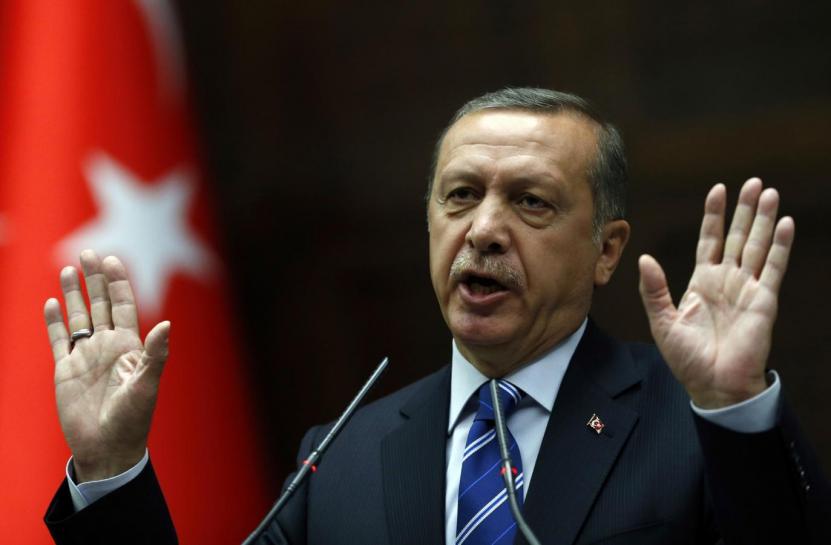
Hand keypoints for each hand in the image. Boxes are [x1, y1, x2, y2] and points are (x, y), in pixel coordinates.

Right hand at [44, 250, 169, 482]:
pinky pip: (59, 340)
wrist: (107, 447)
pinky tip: (51, 303)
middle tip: (88, 253)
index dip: (118, 283)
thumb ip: (156, 354)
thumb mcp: (147, 385)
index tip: (112, 260)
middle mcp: (107, 346)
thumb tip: (167, 324)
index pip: (123, 305)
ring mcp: (86, 356)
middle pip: (100, 304)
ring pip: (79, 317)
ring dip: (73, 294)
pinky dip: (54, 321)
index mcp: (129, 346)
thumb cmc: (133, 419)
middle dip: (95, 279)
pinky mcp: (66, 370)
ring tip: (66, 269)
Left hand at [638, 178, 793, 408]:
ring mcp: (747, 289)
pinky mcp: (764, 301)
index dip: (714, 215)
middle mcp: (726, 281)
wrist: (713, 386)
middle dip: (744, 209)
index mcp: (701, 282)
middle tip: (753, 182)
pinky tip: (784, 224)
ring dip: (763, 219)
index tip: (718, 190)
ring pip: (757, 246)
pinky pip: (774, 268)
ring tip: (769, 193)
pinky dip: (780, 245)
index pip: (710, 240)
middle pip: (737, 236)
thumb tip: (645, 258)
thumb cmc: (687, 359)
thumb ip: (654, 289)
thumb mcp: (662, 321)